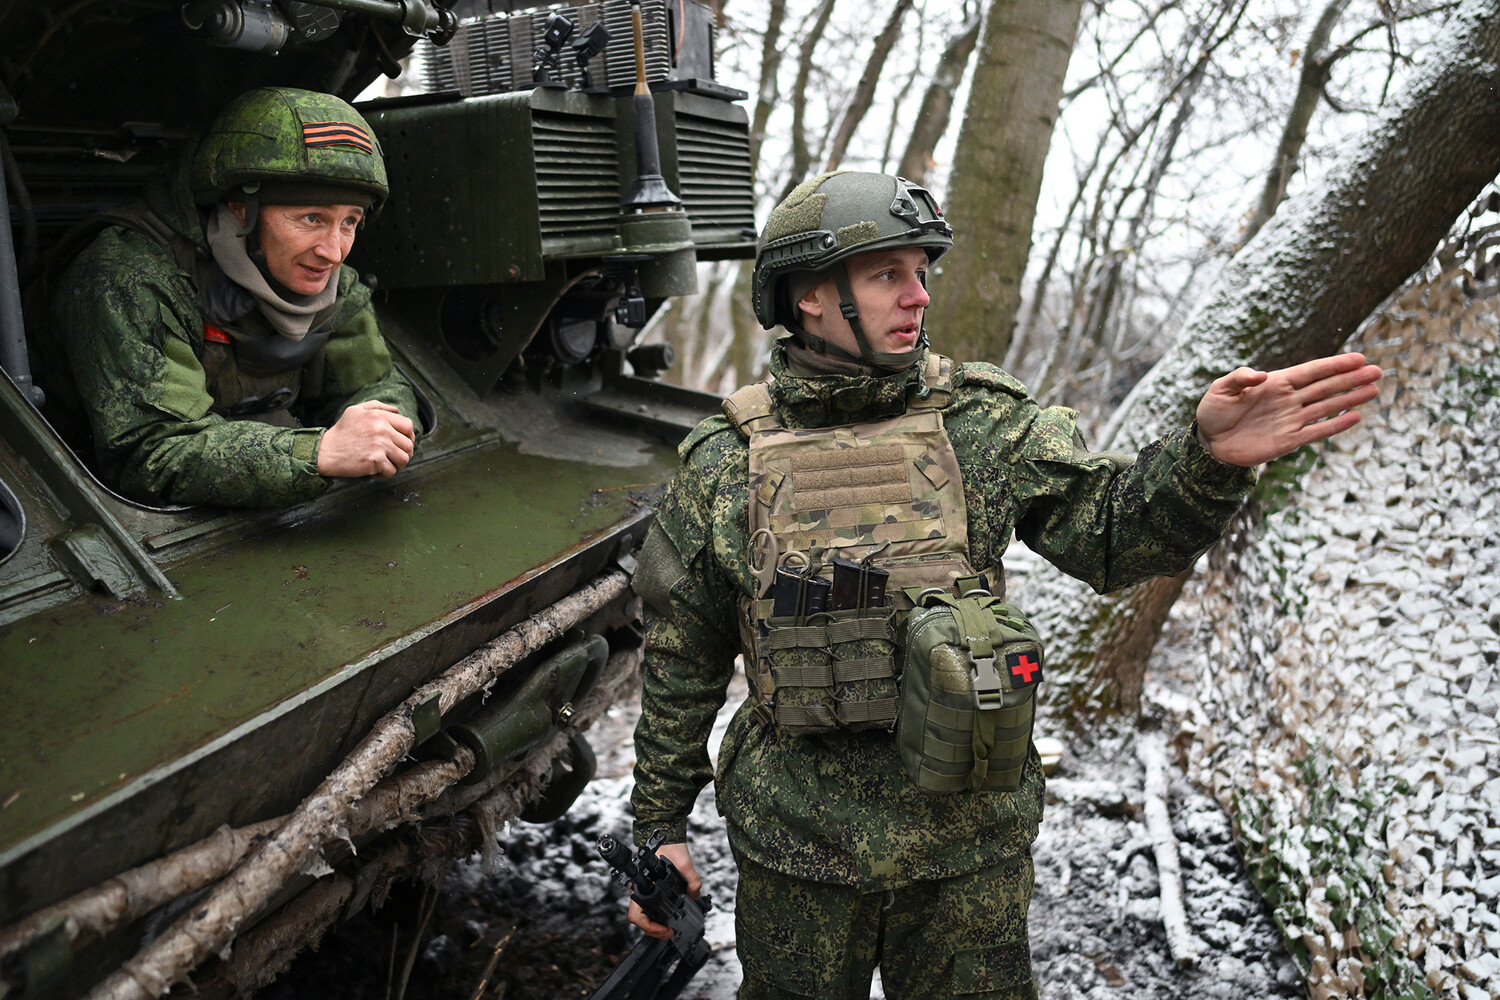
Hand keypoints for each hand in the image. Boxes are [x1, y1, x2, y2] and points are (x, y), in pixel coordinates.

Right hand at [316, 400, 415, 477]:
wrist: (325, 451)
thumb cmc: (341, 432)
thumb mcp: (355, 410)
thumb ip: (377, 406)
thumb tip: (397, 410)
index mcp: (379, 416)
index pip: (408, 426)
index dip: (409, 437)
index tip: (402, 444)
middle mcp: (382, 429)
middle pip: (408, 445)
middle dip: (404, 453)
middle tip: (392, 458)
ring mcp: (379, 445)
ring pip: (404, 459)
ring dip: (397, 465)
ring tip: (386, 465)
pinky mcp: (375, 460)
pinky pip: (391, 471)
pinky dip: (384, 474)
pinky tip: (374, 471)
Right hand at [626, 842, 699, 940]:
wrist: (667, 837)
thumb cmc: (670, 846)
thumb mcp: (684, 864)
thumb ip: (693, 881)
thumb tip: (695, 897)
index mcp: (642, 885)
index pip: (637, 915)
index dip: (650, 927)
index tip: (665, 929)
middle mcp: (639, 890)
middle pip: (640, 920)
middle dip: (653, 931)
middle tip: (668, 933)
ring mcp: (644, 891)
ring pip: (643, 916)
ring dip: (654, 926)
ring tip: (668, 930)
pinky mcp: (649, 890)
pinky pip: (649, 908)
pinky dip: (656, 917)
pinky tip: (666, 919)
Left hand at [1195, 353, 1381, 466]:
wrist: (1209, 443)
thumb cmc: (1214, 412)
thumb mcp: (1220, 389)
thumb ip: (1240, 378)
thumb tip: (1262, 375)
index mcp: (1276, 383)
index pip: (1311, 371)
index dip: (1335, 365)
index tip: (1359, 359)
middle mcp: (1289, 400)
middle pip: (1326, 387)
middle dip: (1351, 379)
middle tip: (1378, 371)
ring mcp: (1291, 419)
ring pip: (1327, 407)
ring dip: (1350, 399)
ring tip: (1373, 390)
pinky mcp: (1289, 440)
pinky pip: (1317, 431)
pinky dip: (1336, 425)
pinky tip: (1356, 417)